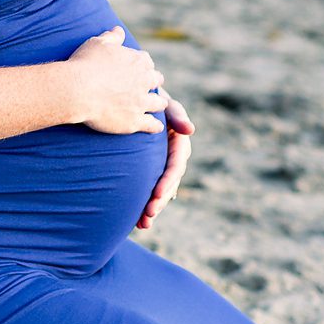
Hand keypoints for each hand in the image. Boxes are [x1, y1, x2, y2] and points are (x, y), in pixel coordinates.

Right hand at [66, 26, 167, 136]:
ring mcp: (141, 102)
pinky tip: (155, 126)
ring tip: (155, 105)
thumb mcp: (98, 43)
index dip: (142, 65)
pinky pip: (152, 125)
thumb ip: (111, 37)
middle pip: (156, 80)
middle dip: (152, 82)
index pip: (147, 61)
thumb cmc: (84, 64)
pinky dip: (155, 126)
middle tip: (147, 87)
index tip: (137, 69)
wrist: (77, 90)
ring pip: (158, 103)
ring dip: (157, 103)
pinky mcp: (135, 121)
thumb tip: (119, 30)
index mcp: (137, 61)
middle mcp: (144, 80)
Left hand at [136, 94, 195, 230]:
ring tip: (143, 224)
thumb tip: (190, 130)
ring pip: (161, 190)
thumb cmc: (151, 100)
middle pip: (169, 183)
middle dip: (159, 200)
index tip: (156, 195)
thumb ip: (176, 115)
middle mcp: (173, 157)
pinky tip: (139, 222)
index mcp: (179, 143)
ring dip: (154, 208)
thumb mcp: (165, 104)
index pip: (175, 165)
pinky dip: (146, 204)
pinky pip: (151, 189)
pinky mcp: (151, 170)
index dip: (168, 181)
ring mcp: (163, 164)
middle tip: (148, 215)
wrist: (134, 101)